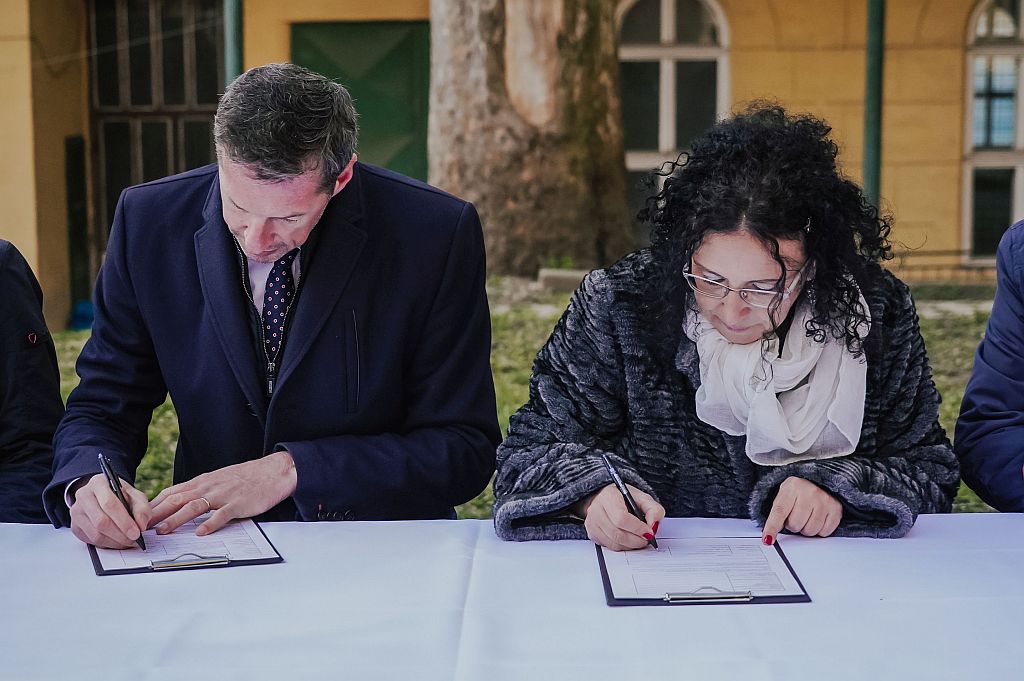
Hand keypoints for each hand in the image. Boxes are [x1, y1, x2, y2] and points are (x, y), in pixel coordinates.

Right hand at [69, 474, 151, 548]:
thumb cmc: (120, 494)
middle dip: (121, 534)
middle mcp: (83, 496)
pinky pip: (91, 540)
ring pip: (95, 534)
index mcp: (98, 483)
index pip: (109, 504)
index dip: (124, 521)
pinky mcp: (75, 526)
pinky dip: (108, 544)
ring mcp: (77, 512)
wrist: (103, 496)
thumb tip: (141, 525)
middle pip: (101, 521)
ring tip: (128, 542)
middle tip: (134, 540)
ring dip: (115, 542)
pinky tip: (118, 542)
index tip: (137, 532)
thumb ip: (142, 507)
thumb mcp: (134, 495)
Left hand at [149, 451, 296, 536]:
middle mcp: (208, 487)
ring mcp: (223, 495)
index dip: (153, 506)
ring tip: (163, 531)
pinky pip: (222, 514)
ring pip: (194, 506)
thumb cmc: (245, 478)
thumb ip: (199, 491)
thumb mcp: (217, 480)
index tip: (137, 517)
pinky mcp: (238, 503)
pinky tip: (201, 532)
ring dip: (177, 519)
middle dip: (157, 514)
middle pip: (177, 499)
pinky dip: (210, 523)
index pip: (171, 493)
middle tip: (140, 527)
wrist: (273, 471)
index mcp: (202, 482)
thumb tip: (178, 506)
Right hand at [574, 483, 664, 551]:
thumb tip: (653, 525)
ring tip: (639, 539)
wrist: (607, 498)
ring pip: (614, 543)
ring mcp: (592, 523)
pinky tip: (628, 540)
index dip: (637, 528)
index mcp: (608, 496)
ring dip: (630, 545)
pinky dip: (622, 547)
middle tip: (647, 539)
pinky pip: (609, 546)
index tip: (649, 532)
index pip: (621, 518)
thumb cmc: (625, 498)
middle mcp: (596, 510)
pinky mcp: (592, 534)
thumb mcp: (643, 498)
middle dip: (636, 540)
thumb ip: (654, 509)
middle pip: (617, 533)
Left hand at [762, 476, 842, 542]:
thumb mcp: (785, 495)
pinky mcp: (836, 510)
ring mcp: (824, 501)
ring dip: (805, 529)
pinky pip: (824, 532)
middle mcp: (810, 492)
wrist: (821, 482)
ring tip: (807, 516)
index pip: (779, 512)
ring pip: (810, 531)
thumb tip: (768, 535)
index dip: (772, 527)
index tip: (768, 539)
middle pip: (795, 525)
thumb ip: (777, 512)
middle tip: (795, 515)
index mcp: (792, 486)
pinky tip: (817, 518)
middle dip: (792, 525)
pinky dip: (819, 530)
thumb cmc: (799, 491)